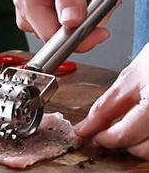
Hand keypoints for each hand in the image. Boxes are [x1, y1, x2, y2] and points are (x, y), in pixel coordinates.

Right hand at [13, 0, 111, 51]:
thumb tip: (71, 21)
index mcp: (28, 3)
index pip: (51, 37)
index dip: (77, 39)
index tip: (99, 32)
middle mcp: (31, 13)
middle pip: (62, 36)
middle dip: (86, 23)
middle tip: (98, 1)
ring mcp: (41, 15)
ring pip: (69, 31)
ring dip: (89, 16)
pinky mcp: (51, 14)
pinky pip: (70, 24)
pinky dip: (86, 13)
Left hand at [74, 43, 148, 159]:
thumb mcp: (129, 79)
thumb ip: (106, 106)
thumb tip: (87, 126)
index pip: (124, 135)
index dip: (103, 138)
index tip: (93, 135)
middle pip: (141, 149)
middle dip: (120, 142)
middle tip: (108, 130)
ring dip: (136, 144)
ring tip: (128, 127)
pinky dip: (148, 139)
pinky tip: (142, 126)